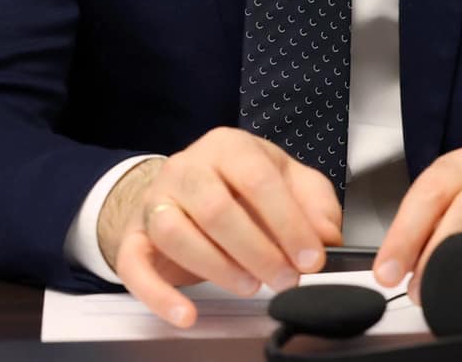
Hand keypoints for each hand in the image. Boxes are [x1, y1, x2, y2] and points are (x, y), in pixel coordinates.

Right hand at [99, 130, 343, 327]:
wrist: (184, 190)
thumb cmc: (241, 186)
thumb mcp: (287, 181)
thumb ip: (314, 204)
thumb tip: (327, 237)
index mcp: (229, 147)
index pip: (259, 180)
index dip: (288, 222)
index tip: (311, 257)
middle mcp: (187, 169)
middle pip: (217, 209)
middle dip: (258, 251)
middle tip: (286, 278)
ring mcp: (155, 201)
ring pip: (177, 235)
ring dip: (219, 269)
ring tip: (251, 286)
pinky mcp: (133, 237)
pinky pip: (135, 267)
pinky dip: (159, 296)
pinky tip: (187, 314)